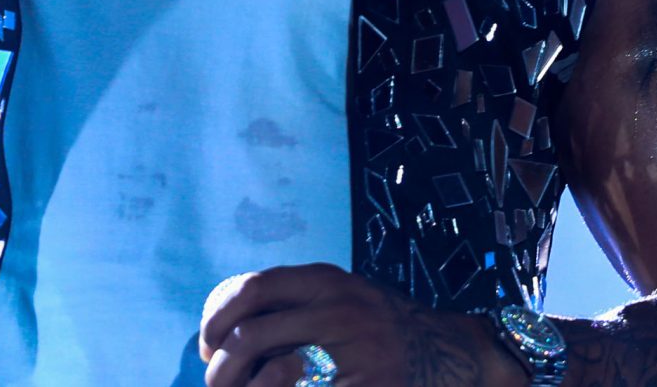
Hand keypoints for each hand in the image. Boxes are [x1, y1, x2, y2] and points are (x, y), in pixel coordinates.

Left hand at [199, 265, 527, 386]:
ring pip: (272, 371)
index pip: (252, 287)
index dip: (218, 316)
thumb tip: (226, 318)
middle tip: (214, 379)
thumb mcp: (340, 293)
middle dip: (220, 364)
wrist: (449, 350)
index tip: (207, 341)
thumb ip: (295, 298)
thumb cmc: (382, 325)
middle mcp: (338, 308)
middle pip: (251, 334)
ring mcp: (355, 350)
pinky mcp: (368, 384)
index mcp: (326, 280)